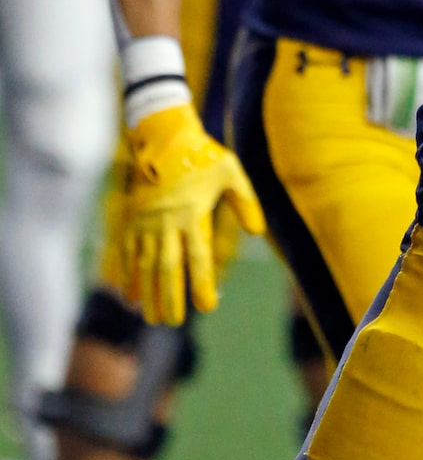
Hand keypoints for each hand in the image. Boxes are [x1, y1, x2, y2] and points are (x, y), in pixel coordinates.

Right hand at [109, 102, 263, 325]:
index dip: (201, 283)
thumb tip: (258, 232)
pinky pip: (126, 251)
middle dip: (170, 297)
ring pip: (145, 264)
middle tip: (173, 322)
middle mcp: (167, 222)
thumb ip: (246, 202)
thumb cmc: (202, 155)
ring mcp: (145, 221)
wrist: (163, 136)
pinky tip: (127, 294)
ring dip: (147, 293)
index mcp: (193, 214)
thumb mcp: (231, 172)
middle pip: (168, 267)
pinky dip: (126, 273)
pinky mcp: (130, 218)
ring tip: (151, 318)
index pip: (199, 257)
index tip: (207, 306)